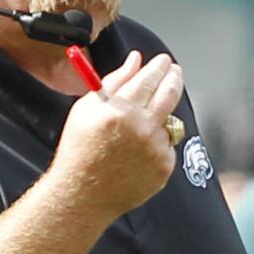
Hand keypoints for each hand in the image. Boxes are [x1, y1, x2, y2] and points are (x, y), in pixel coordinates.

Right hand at [49, 51, 183, 220]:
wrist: (83, 194)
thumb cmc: (80, 150)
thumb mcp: (86, 109)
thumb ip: (114, 81)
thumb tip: (136, 60)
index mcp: (120, 111)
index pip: (149, 79)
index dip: (158, 67)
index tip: (163, 60)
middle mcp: (143, 128)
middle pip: (170, 93)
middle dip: (173, 78)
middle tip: (173, 71)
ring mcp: (157, 149)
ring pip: (170, 121)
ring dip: (161, 116)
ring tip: (138, 125)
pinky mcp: (165, 168)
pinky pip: (168, 145)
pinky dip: (158, 143)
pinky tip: (138, 150)